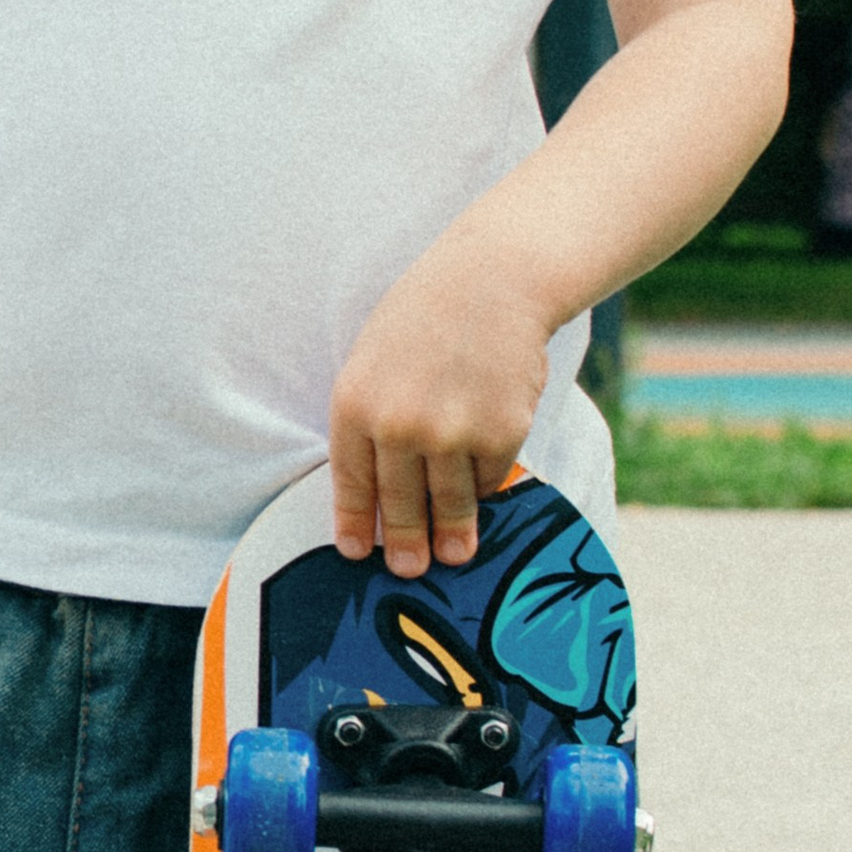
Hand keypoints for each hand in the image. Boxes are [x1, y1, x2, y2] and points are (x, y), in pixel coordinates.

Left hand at [329, 247, 552, 575]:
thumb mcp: (373, 360)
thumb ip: (371, 417)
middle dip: (405, 543)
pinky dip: (487, 483)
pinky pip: (489, 478)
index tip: (356, 551)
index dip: (355, 522)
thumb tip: (380, 483)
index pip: (352, 483)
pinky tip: (485, 480)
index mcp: (356, 406)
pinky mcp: (500, 435)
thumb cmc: (425, 317)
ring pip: (449, 502)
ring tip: (455, 554)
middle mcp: (400, 427)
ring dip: (452, 534)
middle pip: (400, 504)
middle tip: (409, 569)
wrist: (491, 282)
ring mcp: (451, 435)